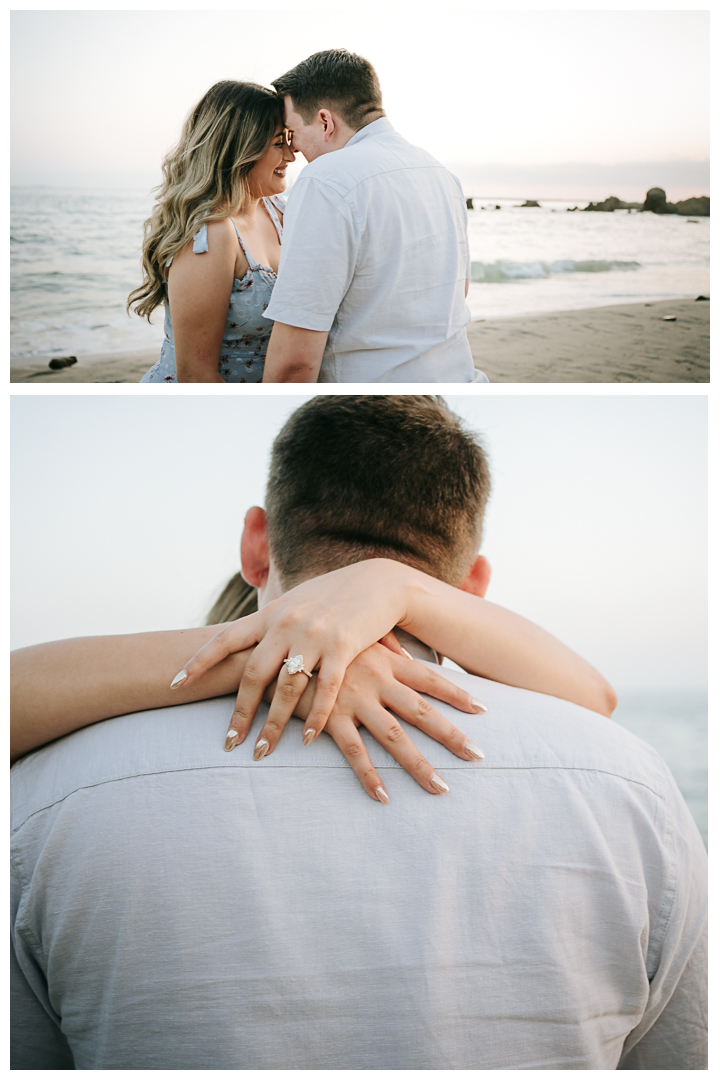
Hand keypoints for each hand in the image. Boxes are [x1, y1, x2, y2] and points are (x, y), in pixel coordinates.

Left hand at [173, 561, 419, 742]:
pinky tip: (306, 740)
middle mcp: (287, 623)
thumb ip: (270, 624)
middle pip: (253, 674)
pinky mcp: (345, 647)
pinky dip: (316, 718)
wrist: (379, 582)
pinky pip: (326, 690)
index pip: (225, 638)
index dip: (198, 661)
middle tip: (229, 742)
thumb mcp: (295, 602)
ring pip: (286, 688)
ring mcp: (315, 635)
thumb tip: (241, 643)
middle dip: (239, 713)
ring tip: (262, 751)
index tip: (175, 684)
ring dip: (273, 725)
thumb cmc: (333, 595)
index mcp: (270, 613)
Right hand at [229, 641, 486, 801]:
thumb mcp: (353, 639)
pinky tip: (385, 797)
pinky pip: (354, 753)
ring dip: (419, 766)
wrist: (274, 649)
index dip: (457, 693)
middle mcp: (376, 682)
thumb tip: (404, 648)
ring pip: (395, 738)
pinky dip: (370, 776)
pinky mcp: (330, 720)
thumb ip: (381, 646)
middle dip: (452, 736)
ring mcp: (355, 701)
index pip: (429, 679)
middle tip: (479, 755)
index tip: (483, 708)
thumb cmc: (316, 643)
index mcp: (384, 662)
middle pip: (423, 713)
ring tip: (441, 789)